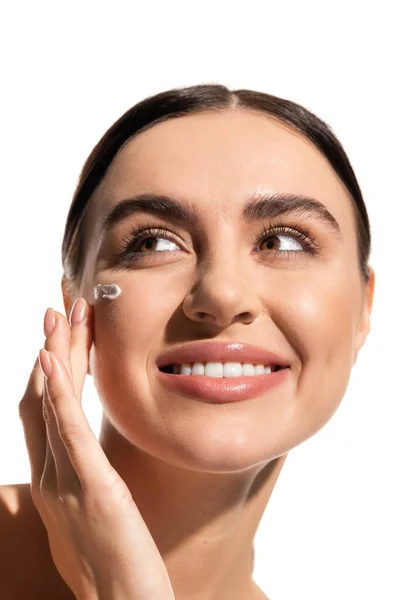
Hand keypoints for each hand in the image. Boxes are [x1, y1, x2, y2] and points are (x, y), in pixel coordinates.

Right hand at [18, 299, 174, 599]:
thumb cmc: (114, 557)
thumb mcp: (95, 508)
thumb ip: (87, 476)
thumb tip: (89, 453)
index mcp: (54, 476)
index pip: (47, 408)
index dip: (51, 365)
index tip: (61, 328)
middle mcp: (50, 475)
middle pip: (45, 397)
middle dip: (52, 348)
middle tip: (59, 305)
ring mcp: (64, 481)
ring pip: (53, 404)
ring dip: (55, 356)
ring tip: (57, 315)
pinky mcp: (91, 489)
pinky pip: (68, 433)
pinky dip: (58, 394)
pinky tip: (52, 361)